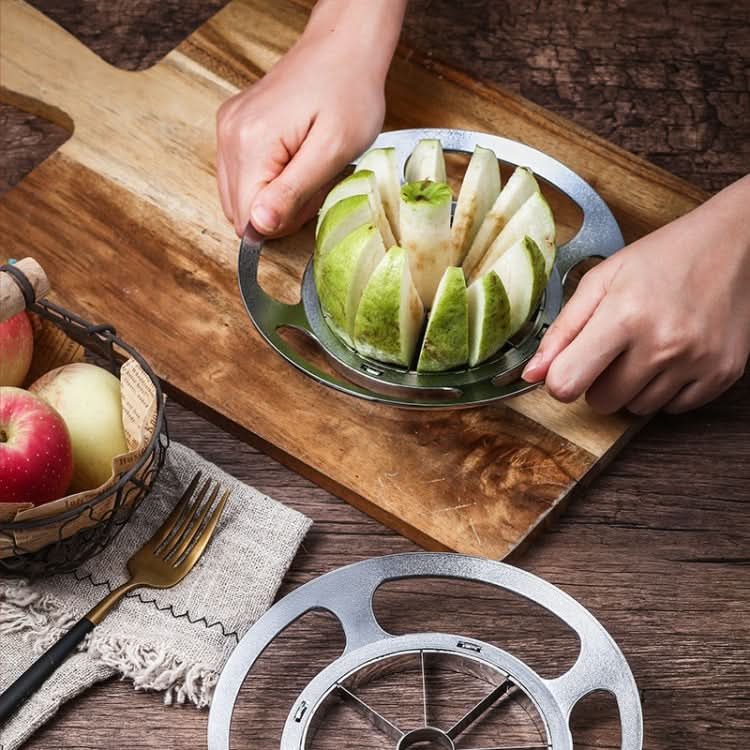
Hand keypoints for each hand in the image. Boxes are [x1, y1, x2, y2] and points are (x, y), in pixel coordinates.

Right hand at [216, 0, 405, 236]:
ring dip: (275, 196)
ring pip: (240, 197)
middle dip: (280, 210)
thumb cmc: (349, 93)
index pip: (249, 220)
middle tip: (314, 181)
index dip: (284, 222)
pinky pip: (242, 176)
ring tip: (306, 168)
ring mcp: (228, 129)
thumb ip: (293, 193)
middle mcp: (230, 136)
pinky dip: (269, 179)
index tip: (312, 197)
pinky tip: (295, 160)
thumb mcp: (333, 151)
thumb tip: (258, 226)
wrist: (343, 47)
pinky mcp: (234, 126)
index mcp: (250, 144)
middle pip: (241, 211)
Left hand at [523, 175, 749, 414]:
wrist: (732, 245)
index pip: (568, 383)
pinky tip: (671, 357)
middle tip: (614, 349)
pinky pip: (674, 409)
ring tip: (645, 347)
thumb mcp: (601, 280)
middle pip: (602, 402)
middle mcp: (662, 344)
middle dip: (598, 382)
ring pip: (637, 409)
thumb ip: (562, 330)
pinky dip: (666, 390)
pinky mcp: (722, 374)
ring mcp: (696, 362)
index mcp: (624, 316)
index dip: (561, 378)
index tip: (569, 365)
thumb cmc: (661, 259)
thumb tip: (532, 374)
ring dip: (632, 386)